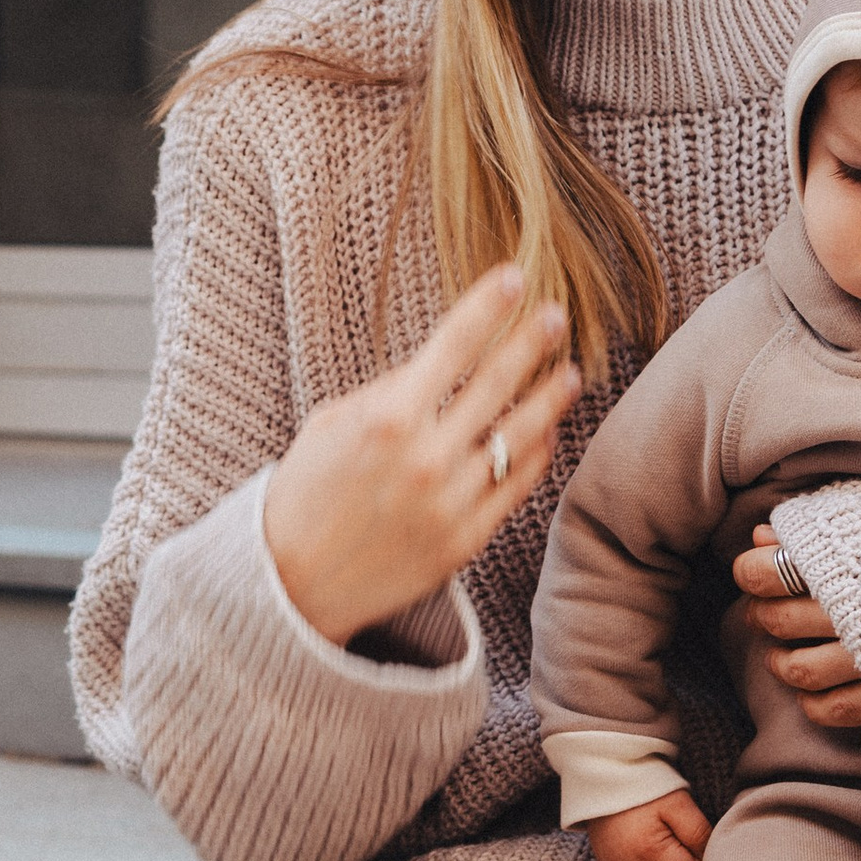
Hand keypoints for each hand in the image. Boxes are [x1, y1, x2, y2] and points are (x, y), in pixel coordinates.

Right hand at [265, 266, 581, 650]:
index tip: (514, 277)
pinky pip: (516, 486)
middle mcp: (426, 457)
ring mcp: (452, 501)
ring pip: (520, 436)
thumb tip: (439, 365)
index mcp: (387, 419)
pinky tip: (545, 433)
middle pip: (499, 384)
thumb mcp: (331, 425)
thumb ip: (388, 392)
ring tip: (569, 373)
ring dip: (550, 398)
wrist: (291, 583)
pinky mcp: (466, 540)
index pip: (454, 345)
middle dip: (532, 342)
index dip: (489, 306)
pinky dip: (535, 455)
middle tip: (557, 315)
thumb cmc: (303, 493)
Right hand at [587, 791, 710, 860]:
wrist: (605, 779)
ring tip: (664, 842)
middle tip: (678, 835)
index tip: (692, 834)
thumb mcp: (679, 803)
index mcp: (648, 853)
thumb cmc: (645, 788)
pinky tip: (652, 851)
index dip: (698, 855)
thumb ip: (699, 833)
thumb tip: (712, 858)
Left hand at [732, 520, 860, 732]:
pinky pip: (835, 711)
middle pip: (776, 621)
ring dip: (784, 664)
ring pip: (799, 671)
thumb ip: (825, 526)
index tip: (758, 572)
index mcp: (854, 561)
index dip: (750, 572)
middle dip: (764, 615)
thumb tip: (762, 540)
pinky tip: (821, 689)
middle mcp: (860, 611)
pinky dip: (815, 705)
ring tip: (790, 653)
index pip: (766, 572)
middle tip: (774, 610)